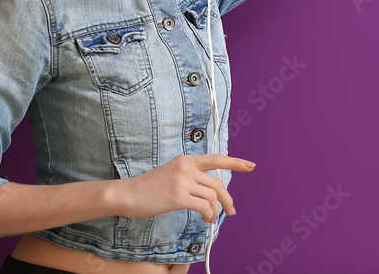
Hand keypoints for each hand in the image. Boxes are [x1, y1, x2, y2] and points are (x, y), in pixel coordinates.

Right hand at [115, 153, 255, 222]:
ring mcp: (182, 181)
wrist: (127, 194)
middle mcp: (186, 167)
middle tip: (231, 211)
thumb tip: (209, 193)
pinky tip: (205, 219)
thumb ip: (189, 177)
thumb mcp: (171, 174)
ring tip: (211, 219)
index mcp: (185, 160)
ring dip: (216, 211)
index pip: (215, 159)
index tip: (250, 166)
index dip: (235, 162)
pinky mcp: (178, 196)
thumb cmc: (148, 188)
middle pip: (218, 184)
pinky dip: (209, 215)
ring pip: (212, 197)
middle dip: (228, 200)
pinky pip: (204, 206)